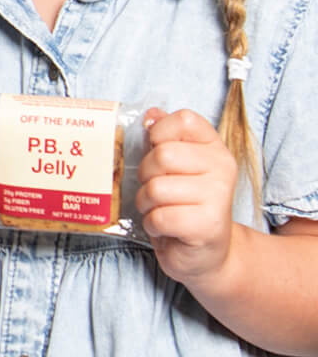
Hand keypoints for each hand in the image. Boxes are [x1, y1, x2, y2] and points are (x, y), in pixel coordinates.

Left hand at [136, 107, 238, 284]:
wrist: (208, 254)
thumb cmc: (183, 203)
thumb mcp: (175, 165)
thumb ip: (163, 136)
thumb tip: (150, 114)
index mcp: (214, 147)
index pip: (182, 120)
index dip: (159, 133)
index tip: (158, 150)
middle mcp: (222, 167)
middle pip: (162, 155)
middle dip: (146, 174)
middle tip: (155, 188)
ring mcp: (218, 197)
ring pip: (156, 188)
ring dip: (147, 202)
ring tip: (160, 209)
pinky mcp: (208, 226)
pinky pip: (160, 216)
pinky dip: (153, 224)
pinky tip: (165, 228)